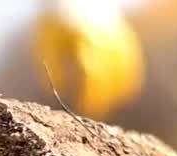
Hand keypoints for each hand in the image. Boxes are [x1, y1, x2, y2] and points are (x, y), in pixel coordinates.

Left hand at [31, 0, 145, 118]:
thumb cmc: (53, 20)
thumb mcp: (45, 43)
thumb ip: (53, 68)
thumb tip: (58, 94)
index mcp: (83, 39)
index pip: (92, 73)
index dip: (90, 94)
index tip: (82, 109)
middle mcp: (103, 36)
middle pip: (111, 73)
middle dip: (104, 96)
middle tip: (95, 113)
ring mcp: (115, 34)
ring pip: (126, 67)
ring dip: (120, 88)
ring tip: (112, 105)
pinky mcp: (122, 33)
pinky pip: (131, 59)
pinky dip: (129, 76)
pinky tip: (124, 92)